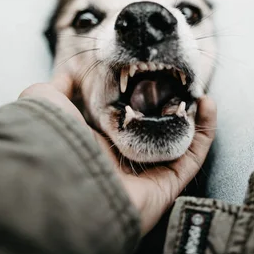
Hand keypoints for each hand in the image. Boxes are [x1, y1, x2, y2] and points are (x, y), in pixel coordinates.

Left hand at [19, 74, 216, 235]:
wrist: (64, 181)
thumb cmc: (54, 140)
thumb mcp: (45, 101)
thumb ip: (58, 86)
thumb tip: (68, 70)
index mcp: (97, 138)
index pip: (125, 115)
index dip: (142, 95)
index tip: (154, 75)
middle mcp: (123, 155)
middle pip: (155, 128)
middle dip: (171, 105)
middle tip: (182, 84)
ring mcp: (147, 170)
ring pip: (178, 140)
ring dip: (193, 116)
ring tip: (199, 92)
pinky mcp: (168, 183)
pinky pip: (192, 155)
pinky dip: (205, 130)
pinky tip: (208, 104)